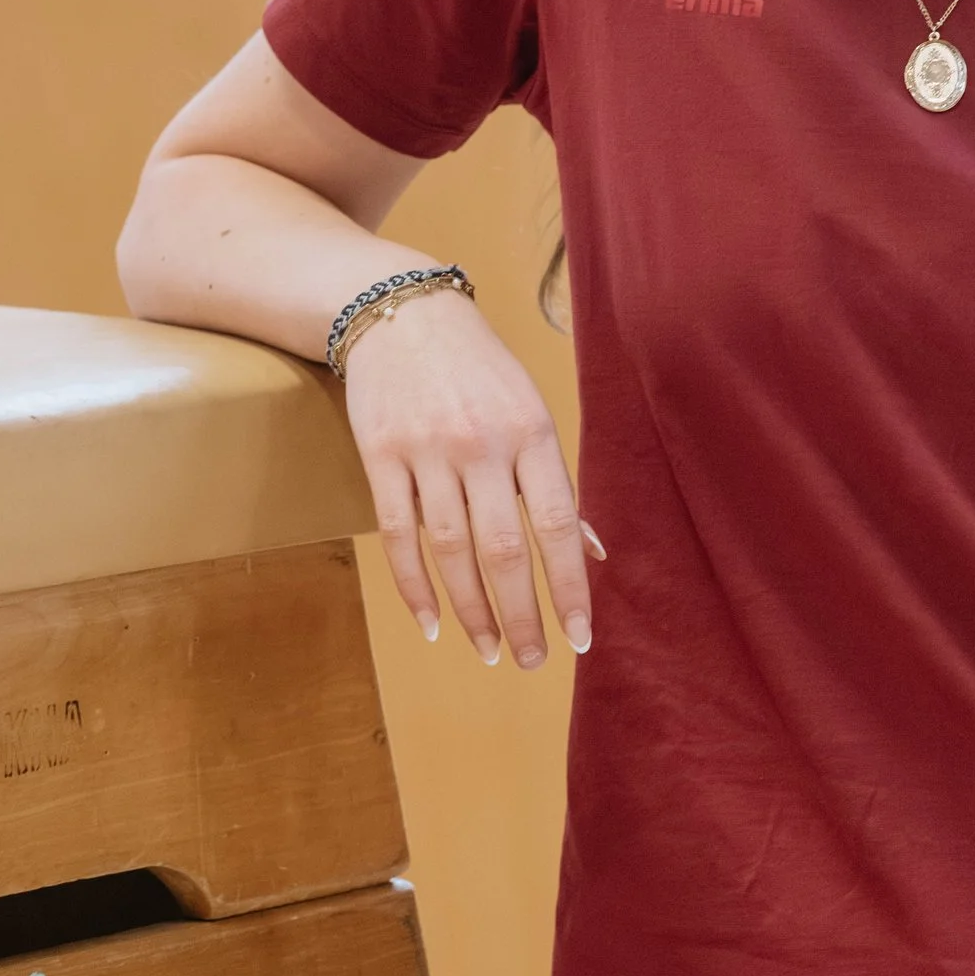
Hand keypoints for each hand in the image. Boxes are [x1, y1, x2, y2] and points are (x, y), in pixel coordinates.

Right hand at [342, 290, 597, 670]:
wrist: (403, 315)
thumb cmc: (480, 371)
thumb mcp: (532, 412)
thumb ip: (557, 484)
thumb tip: (594, 552)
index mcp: (532, 432)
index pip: (558, 524)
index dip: (570, 586)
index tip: (580, 639)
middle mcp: (482, 444)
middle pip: (503, 547)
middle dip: (520, 614)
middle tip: (531, 660)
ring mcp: (428, 451)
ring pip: (450, 549)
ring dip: (471, 610)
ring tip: (488, 652)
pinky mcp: (380, 456)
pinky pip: (398, 534)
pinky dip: (414, 585)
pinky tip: (431, 622)